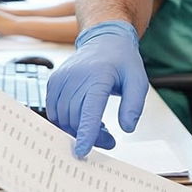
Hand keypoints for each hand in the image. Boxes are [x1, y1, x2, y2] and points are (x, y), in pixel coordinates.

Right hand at [45, 20, 147, 156]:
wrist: (104, 40)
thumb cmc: (122, 62)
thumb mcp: (138, 81)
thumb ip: (134, 105)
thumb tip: (127, 128)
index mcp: (99, 76)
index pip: (89, 109)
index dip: (86, 132)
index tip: (82, 151)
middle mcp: (76, 76)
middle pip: (76, 118)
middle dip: (91, 136)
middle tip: (109, 140)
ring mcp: (62, 78)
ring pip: (63, 117)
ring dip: (78, 129)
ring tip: (98, 126)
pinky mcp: (54, 82)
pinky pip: (54, 111)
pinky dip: (66, 121)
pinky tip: (82, 117)